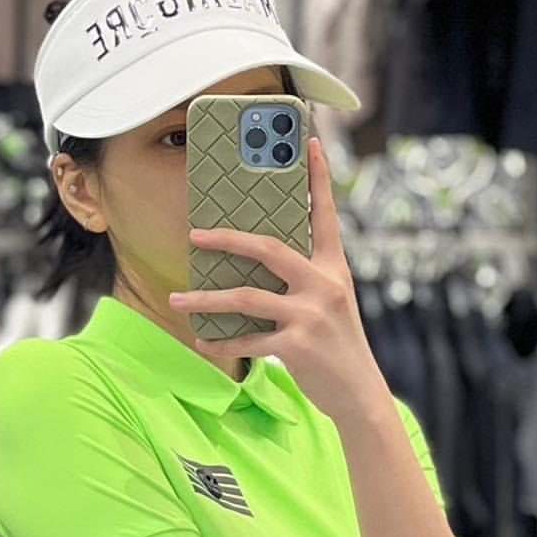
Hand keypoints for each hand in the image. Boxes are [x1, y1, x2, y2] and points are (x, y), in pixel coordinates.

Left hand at [168, 136, 386, 425]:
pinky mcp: (297, 345)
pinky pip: (249, 340)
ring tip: (176, 301)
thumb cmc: (339, 347)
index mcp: (334, 268)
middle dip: (227, 239)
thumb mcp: (334, 303)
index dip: (318, 177)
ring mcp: (311, 314)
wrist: (360, 394)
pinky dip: (222, 342)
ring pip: (246, 297)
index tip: (308, 142)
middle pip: (269, 248)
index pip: (325, 214)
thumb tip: (263, 264)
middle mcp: (324, 284)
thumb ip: (307, 280)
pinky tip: (203, 342)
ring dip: (205, 300)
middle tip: (194, 234)